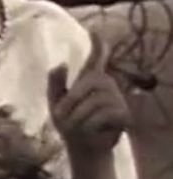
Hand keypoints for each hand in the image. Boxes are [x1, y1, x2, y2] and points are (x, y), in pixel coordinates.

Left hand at [47, 32, 130, 155]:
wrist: (82, 148)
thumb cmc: (70, 123)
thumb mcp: (56, 103)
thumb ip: (55, 84)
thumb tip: (60, 64)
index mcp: (89, 79)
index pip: (96, 58)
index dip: (97, 45)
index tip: (94, 31)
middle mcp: (106, 84)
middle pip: (89, 82)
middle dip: (71, 100)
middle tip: (61, 116)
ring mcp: (117, 98)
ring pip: (95, 101)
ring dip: (79, 117)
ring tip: (77, 127)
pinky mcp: (124, 114)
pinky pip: (104, 115)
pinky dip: (91, 125)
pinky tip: (91, 131)